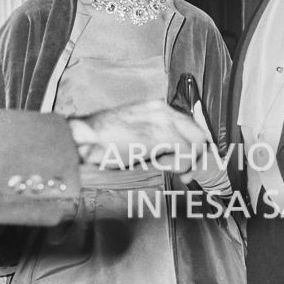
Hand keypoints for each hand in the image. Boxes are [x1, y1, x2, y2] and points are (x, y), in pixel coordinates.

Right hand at [71, 100, 211, 167]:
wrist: (84, 139)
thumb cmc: (103, 142)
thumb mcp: (136, 136)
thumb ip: (156, 141)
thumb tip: (172, 156)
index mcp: (158, 108)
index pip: (191, 126)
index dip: (194, 148)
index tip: (188, 165)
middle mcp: (164, 110)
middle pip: (199, 134)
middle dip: (197, 157)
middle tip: (187, 175)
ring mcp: (163, 120)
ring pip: (195, 144)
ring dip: (187, 163)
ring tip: (171, 171)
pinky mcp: (161, 134)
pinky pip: (185, 153)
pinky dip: (180, 165)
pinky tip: (163, 168)